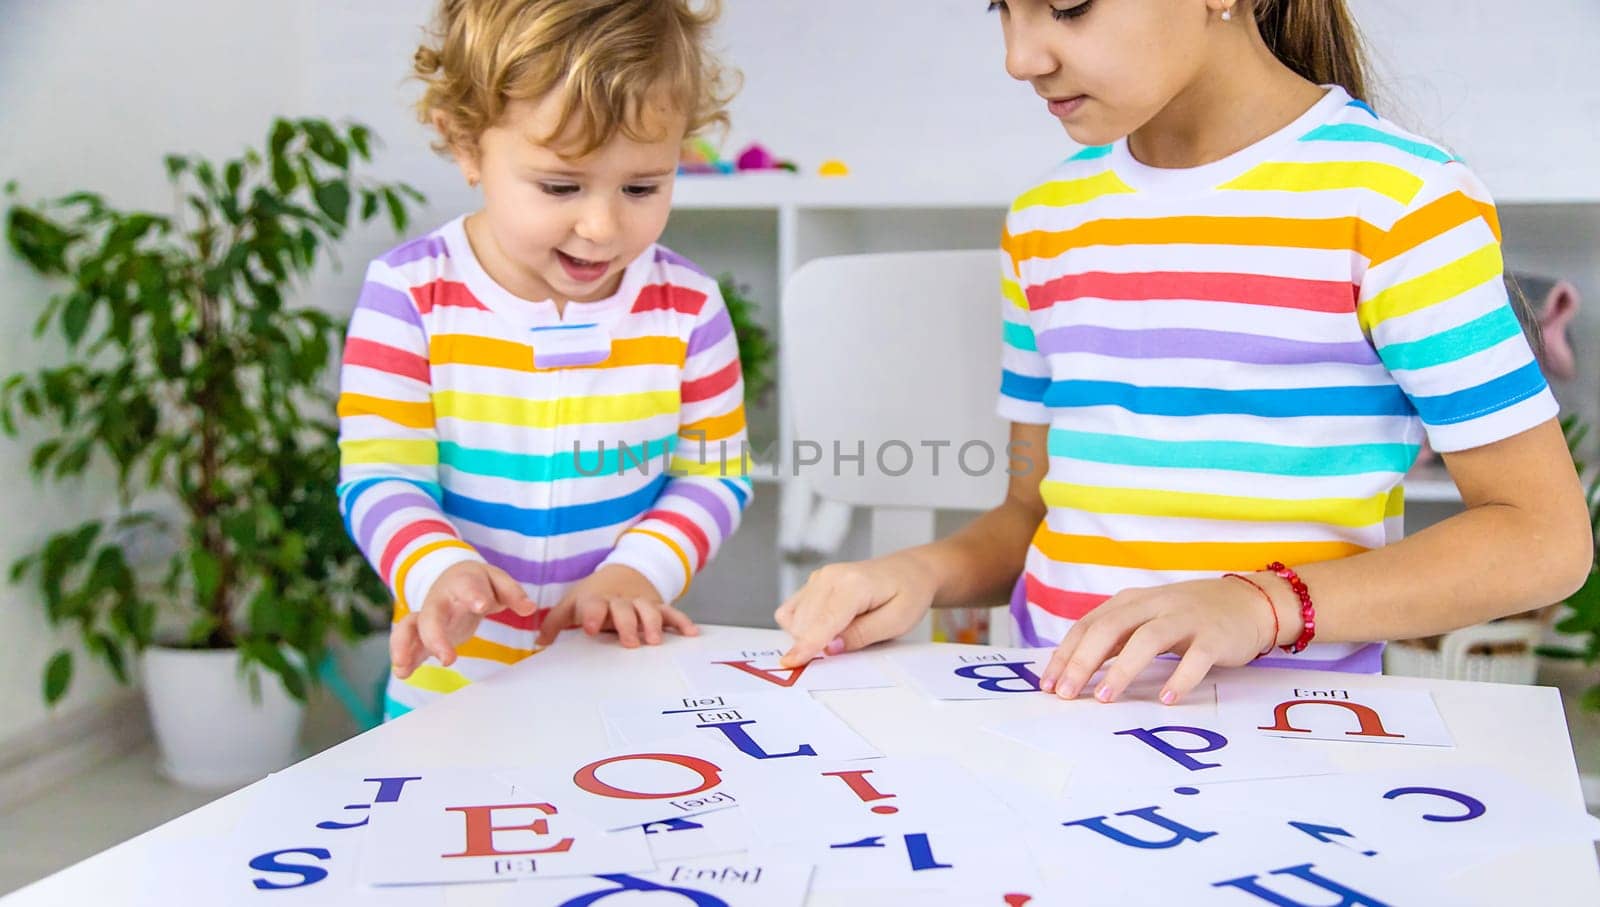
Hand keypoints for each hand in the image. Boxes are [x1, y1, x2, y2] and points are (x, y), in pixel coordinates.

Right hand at [390, 561, 536, 678]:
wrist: (451, 578)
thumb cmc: (478, 582)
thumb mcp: (497, 581)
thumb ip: (512, 593)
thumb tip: (529, 608)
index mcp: (463, 582)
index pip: (468, 586)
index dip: (474, 594)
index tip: (482, 605)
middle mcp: (440, 600)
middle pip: (431, 615)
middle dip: (435, 636)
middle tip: (447, 659)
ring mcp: (428, 617)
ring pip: (409, 628)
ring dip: (404, 647)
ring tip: (403, 668)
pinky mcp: (422, 635)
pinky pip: (407, 644)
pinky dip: (404, 658)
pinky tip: (403, 673)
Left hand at [534, 564, 697, 647]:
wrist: (624, 572)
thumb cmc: (594, 596)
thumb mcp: (572, 604)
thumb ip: (555, 623)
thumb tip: (539, 642)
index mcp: (596, 600)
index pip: (593, 605)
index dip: (593, 615)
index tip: (592, 628)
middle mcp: (620, 601)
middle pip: (624, 610)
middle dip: (627, 624)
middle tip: (629, 641)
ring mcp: (640, 603)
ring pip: (649, 611)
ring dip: (652, 624)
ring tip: (654, 641)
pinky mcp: (657, 606)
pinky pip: (671, 613)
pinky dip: (681, 622)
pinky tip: (691, 633)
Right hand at [775, 552, 936, 667]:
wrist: (909, 572)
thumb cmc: (908, 594)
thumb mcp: (896, 622)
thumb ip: (861, 635)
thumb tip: (829, 648)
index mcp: (853, 584)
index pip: (823, 621)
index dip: (807, 646)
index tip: (791, 663)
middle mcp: (830, 577)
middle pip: (804, 623)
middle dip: (816, 644)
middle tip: (850, 642)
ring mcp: (819, 577)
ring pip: (794, 619)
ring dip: (809, 635)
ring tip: (845, 630)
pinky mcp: (813, 582)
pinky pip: (791, 611)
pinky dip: (800, 625)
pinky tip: (824, 627)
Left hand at [1039, 576, 1282, 705]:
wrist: (1249, 602)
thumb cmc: (1188, 616)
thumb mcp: (1146, 618)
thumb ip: (1115, 637)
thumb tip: (1073, 668)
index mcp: (1131, 601)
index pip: (1089, 625)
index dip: (1066, 654)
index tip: (1049, 684)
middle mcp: (1155, 604)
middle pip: (1111, 628)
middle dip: (1084, 661)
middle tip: (1067, 694)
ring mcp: (1186, 618)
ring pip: (1148, 639)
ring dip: (1124, 668)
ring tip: (1106, 697)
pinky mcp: (1216, 635)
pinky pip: (1196, 657)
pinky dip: (1180, 677)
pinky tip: (1166, 699)